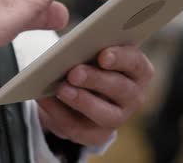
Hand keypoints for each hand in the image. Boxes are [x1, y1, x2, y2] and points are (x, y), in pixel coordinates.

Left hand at [37, 46, 153, 145]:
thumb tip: (71, 47)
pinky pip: (76, 127)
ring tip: (61, 89)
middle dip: (95, 79)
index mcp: (137, 70)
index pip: (136, 63)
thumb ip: (89, 45)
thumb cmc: (89, 61)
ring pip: (103, 114)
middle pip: (119, 88)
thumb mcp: (92, 50)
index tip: (103, 55)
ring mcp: (116, 118)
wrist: (80, 90)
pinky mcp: (96, 135)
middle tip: (74, 72)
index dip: (121, 58)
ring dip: (80, 100)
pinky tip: (45, 99)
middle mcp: (133, 96)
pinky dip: (58, 112)